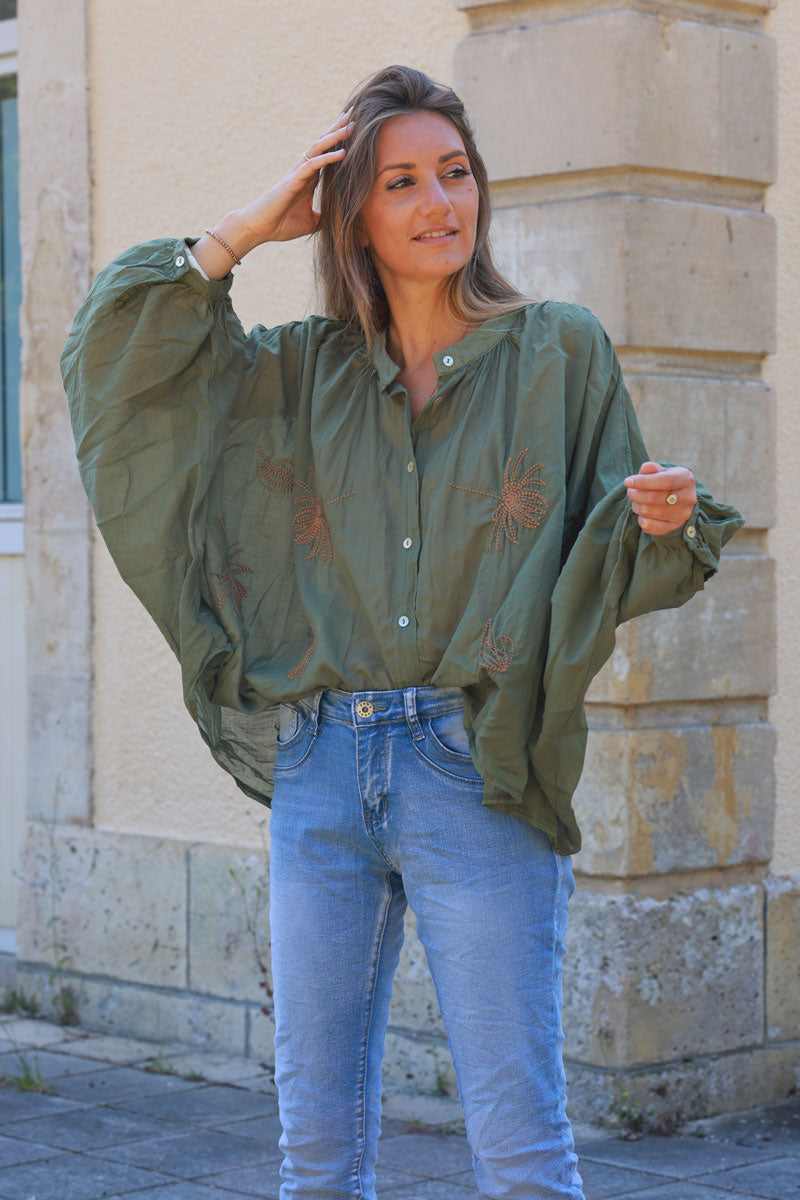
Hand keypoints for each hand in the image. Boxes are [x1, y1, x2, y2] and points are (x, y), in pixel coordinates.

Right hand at [238, 108, 354, 246]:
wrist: (259, 228)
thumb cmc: (281, 225)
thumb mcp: (311, 223)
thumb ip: (325, 219)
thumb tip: (341, 223)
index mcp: (308, 179)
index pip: (326, 156)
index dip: (338, 143)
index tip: (353, 130)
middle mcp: (303, 171)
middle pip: (323, 145)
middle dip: (337, 130)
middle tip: (353, 114)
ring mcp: (297, 174)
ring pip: (318, 149)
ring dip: (334, 136)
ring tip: (350, 125)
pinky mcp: (292, 181)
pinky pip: (313, 165)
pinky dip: (327, 158)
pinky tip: (342, 152)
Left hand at [623, 461, 695, 533]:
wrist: (679, 498)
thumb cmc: (667, 481)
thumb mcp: (662, 471)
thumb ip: (652, 468)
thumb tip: (646, 468)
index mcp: (686, 479)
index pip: (665, 481)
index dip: (643, 481)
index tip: (628, 481)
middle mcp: (688, 498)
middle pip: (654, 498)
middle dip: (635, 494)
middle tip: (630, 491)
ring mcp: (682, 515)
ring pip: (648, 512)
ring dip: (636, 505)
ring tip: (636, 500)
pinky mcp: (674, 527)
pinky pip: (649, 526)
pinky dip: (641, 519)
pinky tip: (643, 512)